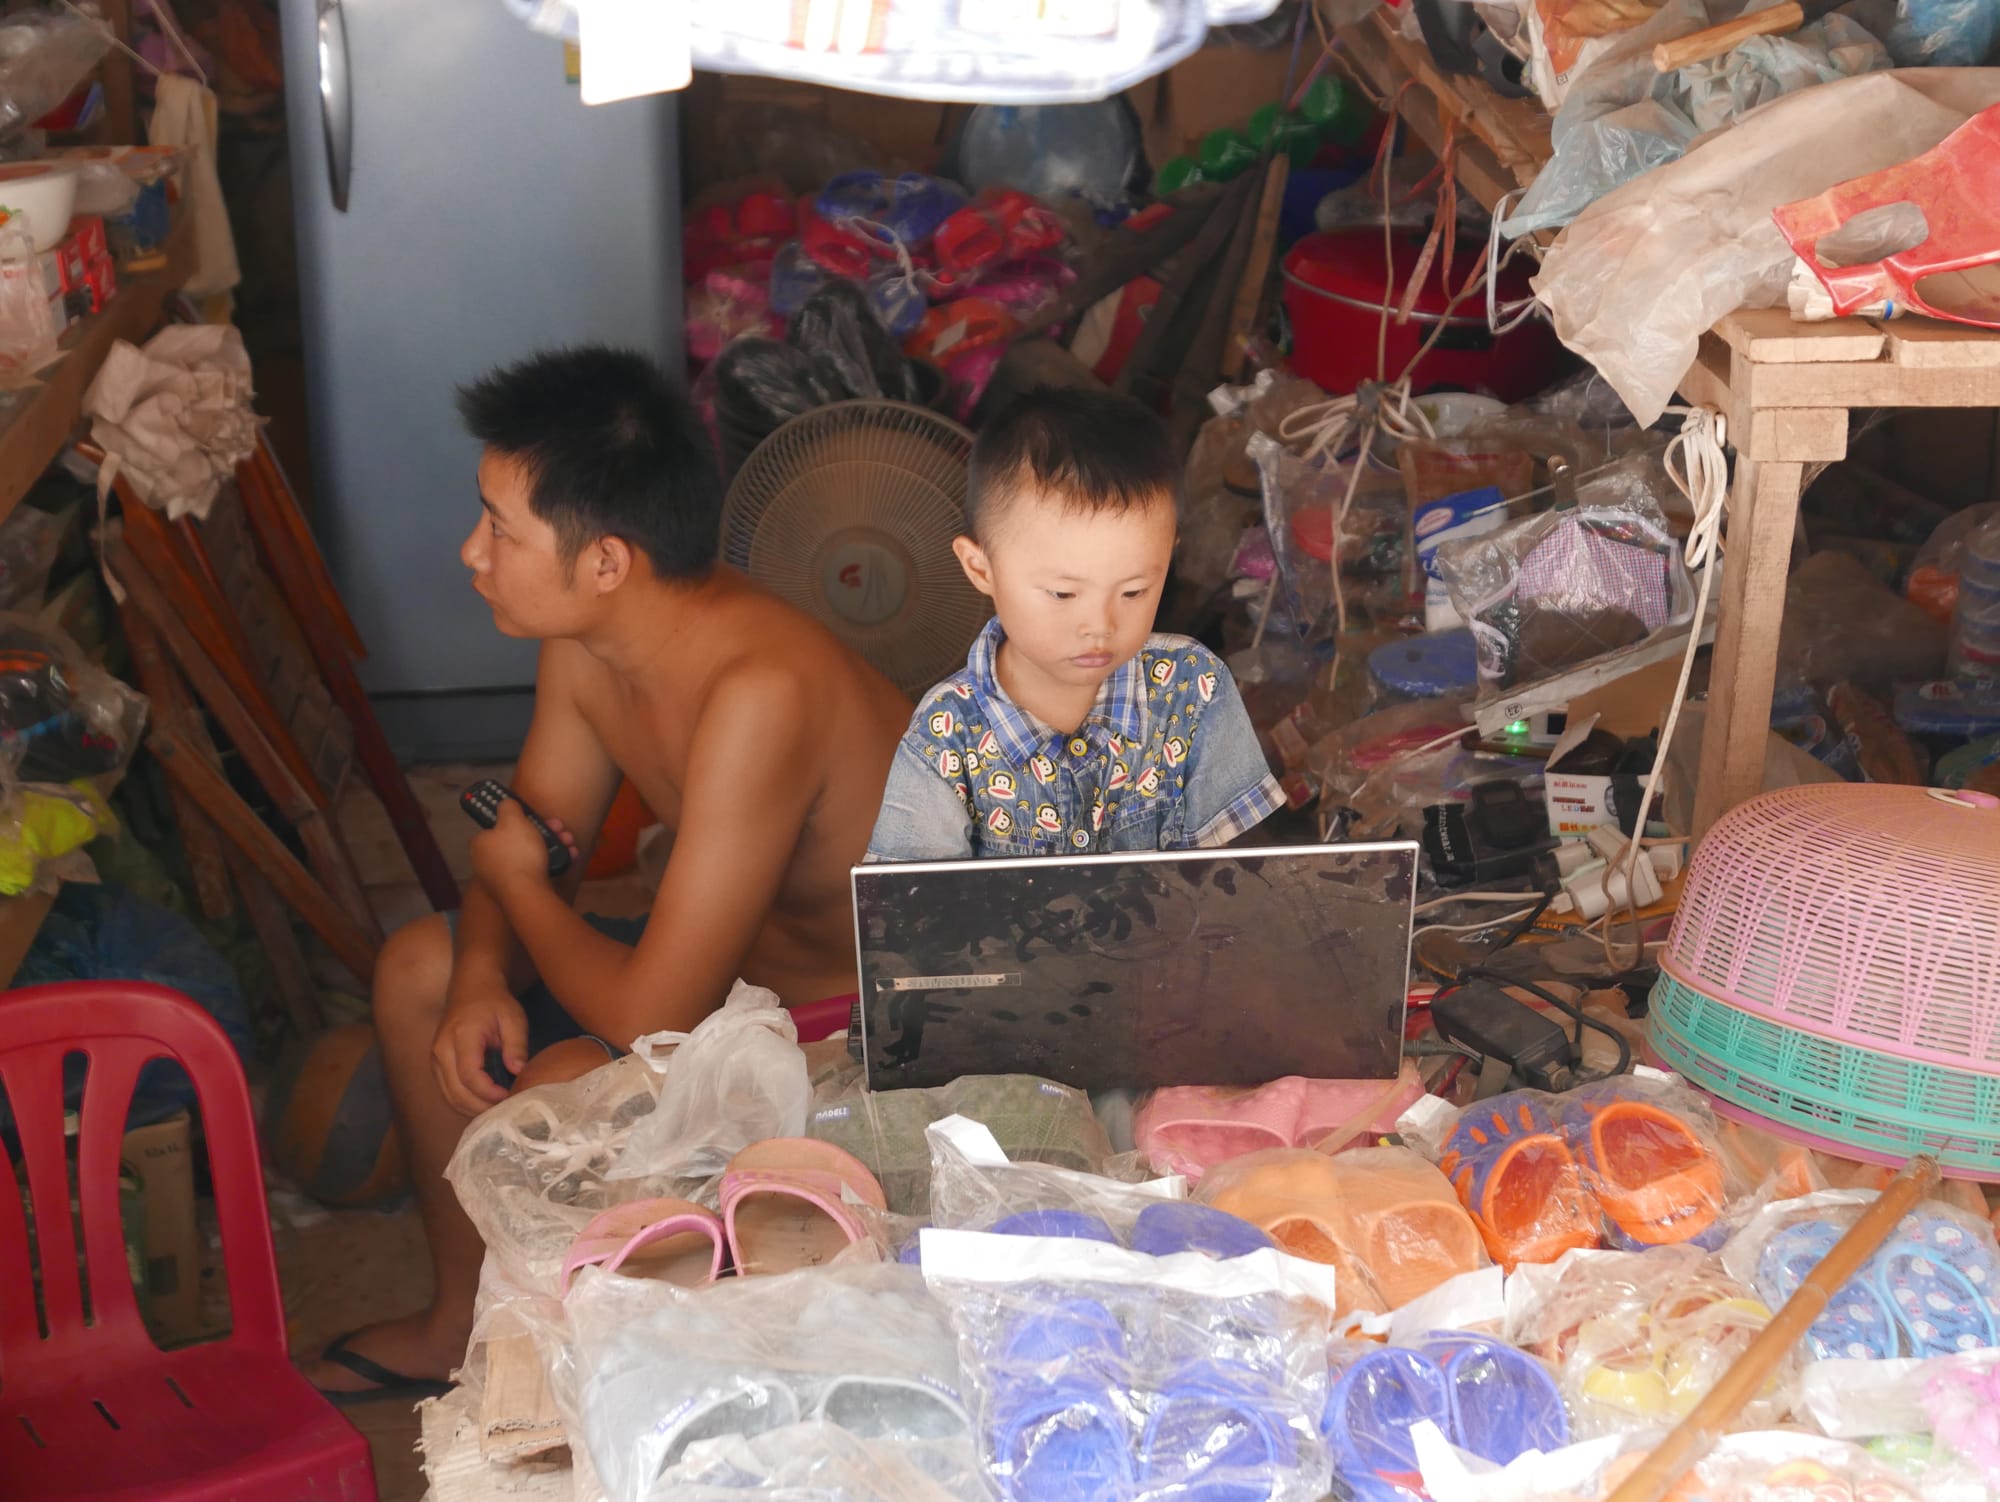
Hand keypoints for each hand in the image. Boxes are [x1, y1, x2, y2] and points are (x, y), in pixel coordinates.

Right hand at [432, 983, 529, 1115]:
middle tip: (507, 1110)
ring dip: (472, 1109)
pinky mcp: (437, 1066)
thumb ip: (516, 1044)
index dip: (489, 1093)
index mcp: (461, 1036)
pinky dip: (465, 1103)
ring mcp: (435, 1059)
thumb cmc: (494, 1002)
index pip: (470, 1075)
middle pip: (456, 1092)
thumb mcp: (513, 1017)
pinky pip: (448, 1092)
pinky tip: (485, 1103)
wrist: (471, 987)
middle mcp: (441, 1050)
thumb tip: (519, 1071)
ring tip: (498, 1110)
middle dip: (482, 1107)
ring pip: (449, 1097)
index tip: (509, 1097)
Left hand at [469, 799, 579, 893]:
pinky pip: (537, 871)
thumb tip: (505, 804)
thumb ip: (508, 807)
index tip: (533, 817)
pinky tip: (567, 856)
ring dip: (552, 845)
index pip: (497, 827)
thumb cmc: (517, 855)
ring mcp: (504, 878)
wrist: (527, 892)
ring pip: (531, 855)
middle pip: (518, 840)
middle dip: (542, 831)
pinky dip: (552, 862)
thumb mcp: (513, 819)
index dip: (518, 820)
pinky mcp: (520, 890)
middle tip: (557, 827)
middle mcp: (488, 862)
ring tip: (567, 841)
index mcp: (481, 844)